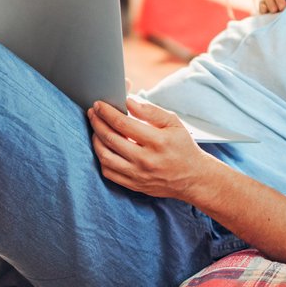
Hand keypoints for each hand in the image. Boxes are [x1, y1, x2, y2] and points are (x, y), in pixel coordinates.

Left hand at [87, 97, 212, 200]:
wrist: (193, 178)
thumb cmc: (183, 147)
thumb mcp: (174, 123)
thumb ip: (151, 111)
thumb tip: (128, 101)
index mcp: (157, 141)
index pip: (124, 124)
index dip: (107, 112)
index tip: (99, 104)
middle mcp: (146, 159)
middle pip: (111, 139)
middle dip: (97, 122)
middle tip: (92, 112)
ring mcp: (139, 174)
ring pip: (105, 157)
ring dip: (95, 140)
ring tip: (95, 128)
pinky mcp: (134, 185)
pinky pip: (109, 172)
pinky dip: (101, 158)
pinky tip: (102, 147)